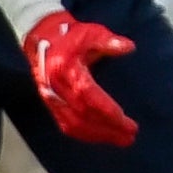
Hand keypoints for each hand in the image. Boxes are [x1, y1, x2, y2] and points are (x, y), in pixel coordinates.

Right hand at [23, 13, 138, 146]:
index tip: (127, 122)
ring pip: (72, 124)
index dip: (107, 111)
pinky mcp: (50, 104)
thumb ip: (109, 42)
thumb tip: (129, 47)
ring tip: (120, 140)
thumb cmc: (71, 35)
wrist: (41, 37)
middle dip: (106, 128)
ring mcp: (51, 98)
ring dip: (96, 135)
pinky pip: (65, 124)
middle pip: (82, 115)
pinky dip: (83, 134)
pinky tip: (99, 137)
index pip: (88, 96)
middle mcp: (56, 88)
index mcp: (66, 69)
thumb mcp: (92, 33)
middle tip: (130, 136)